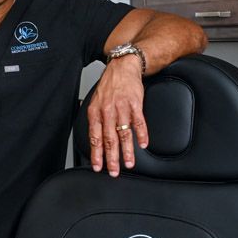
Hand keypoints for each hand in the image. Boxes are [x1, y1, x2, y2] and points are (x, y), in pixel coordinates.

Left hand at [87, 56, 148, 176]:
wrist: (123, 67)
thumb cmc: (110, 86)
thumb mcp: (96, 101)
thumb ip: (96, 120)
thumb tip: (95, 138)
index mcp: (96, 112)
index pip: (95, 137)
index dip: (96, 153)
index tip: (98, 166)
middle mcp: (108, 111)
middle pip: (109, 139)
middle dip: (111, 158)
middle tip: (114, 171)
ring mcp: (122, 107)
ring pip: (124, 133)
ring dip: (127, 150)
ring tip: (129, 163)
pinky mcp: (135, 104)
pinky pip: (139, 122)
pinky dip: (142, 134)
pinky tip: (143, 144)